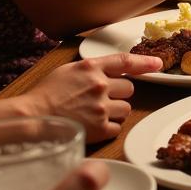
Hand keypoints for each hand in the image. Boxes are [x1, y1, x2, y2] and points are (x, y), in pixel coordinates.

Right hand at [23, 54, 162, 142]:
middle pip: (129, 89)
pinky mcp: (100, 128)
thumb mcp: (68, 70)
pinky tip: (93, 125)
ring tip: (94, 114)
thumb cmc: (45, 95)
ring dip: (115, 111)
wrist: (32, 119)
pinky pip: (117, 127)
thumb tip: (111, 70)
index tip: (158, 64)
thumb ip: (92, 69)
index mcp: (91, 68)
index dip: (145, 63)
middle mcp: (100, 85)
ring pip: (126, 109)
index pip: (125, 61)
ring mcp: (101, 107)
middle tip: (101, 100)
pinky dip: (108, 128)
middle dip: (119, 94)